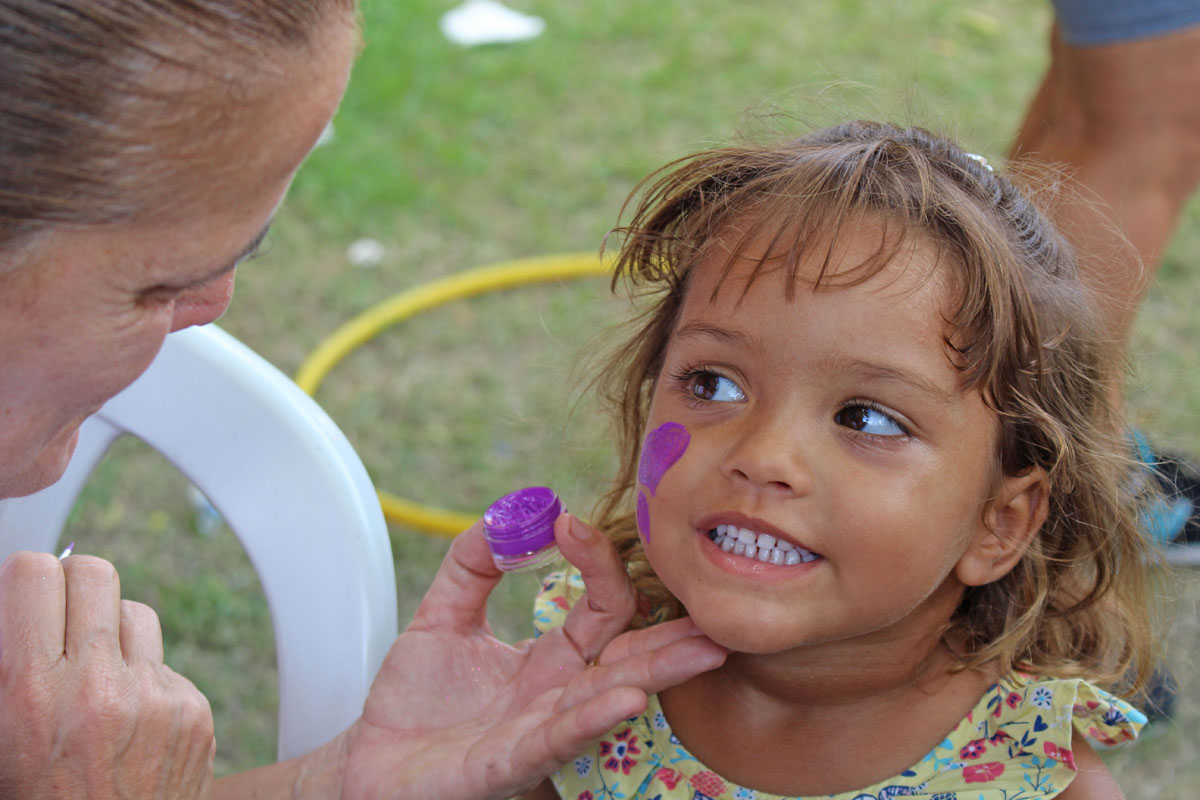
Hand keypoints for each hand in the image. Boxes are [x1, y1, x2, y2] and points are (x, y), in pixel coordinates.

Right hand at [0, 551, 214, 798]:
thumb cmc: (37, 798)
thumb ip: (6, 672)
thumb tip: (14, 606)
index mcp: (29, 692)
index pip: (33, 574)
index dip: (25, 582)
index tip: (23, 599)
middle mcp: (98, 687)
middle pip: (95, 573)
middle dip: (72, 589)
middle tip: (59, 621)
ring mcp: (155, 697)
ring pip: (137, 612)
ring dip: (112, 633)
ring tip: (92, 678)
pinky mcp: (194, 712)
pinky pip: (165, 665)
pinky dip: (144, 681)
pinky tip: (126, 724)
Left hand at [341, 516, 725, 799]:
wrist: (370, 761)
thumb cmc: (414, 700)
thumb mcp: (441, 616)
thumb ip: (470, 564)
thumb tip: (503, 516)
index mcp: (550, 659)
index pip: (600, 608)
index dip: (596, 564)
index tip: (571, 522)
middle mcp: (557, 696)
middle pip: (628, 658)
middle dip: (674, 635)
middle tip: (716, 608)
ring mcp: (538, 732)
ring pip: (607, 699)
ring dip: (655, 674)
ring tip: (703, 649)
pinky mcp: (508, 764)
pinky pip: (555, 740)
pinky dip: (591, 719)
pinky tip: (626, 698)